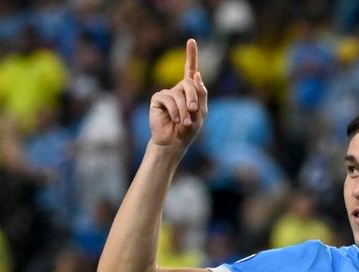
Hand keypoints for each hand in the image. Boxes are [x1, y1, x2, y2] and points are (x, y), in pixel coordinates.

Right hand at [149, 38, 207, 152]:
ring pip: (179, 93)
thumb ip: (201, 94)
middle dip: (193, 97)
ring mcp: (167, 93)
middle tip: (194, 112)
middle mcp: (177, 89)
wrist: (174, 143)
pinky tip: (174, 120)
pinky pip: (169, 99)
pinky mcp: (157, 99)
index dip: (191, 55)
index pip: (191, 70)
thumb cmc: (188, 129)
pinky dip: (175, 111)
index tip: (191, 40)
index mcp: (189, 91)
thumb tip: (196, 74)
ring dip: (185, 109)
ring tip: (184, 122)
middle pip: (188, 83)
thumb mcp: (200, 113)